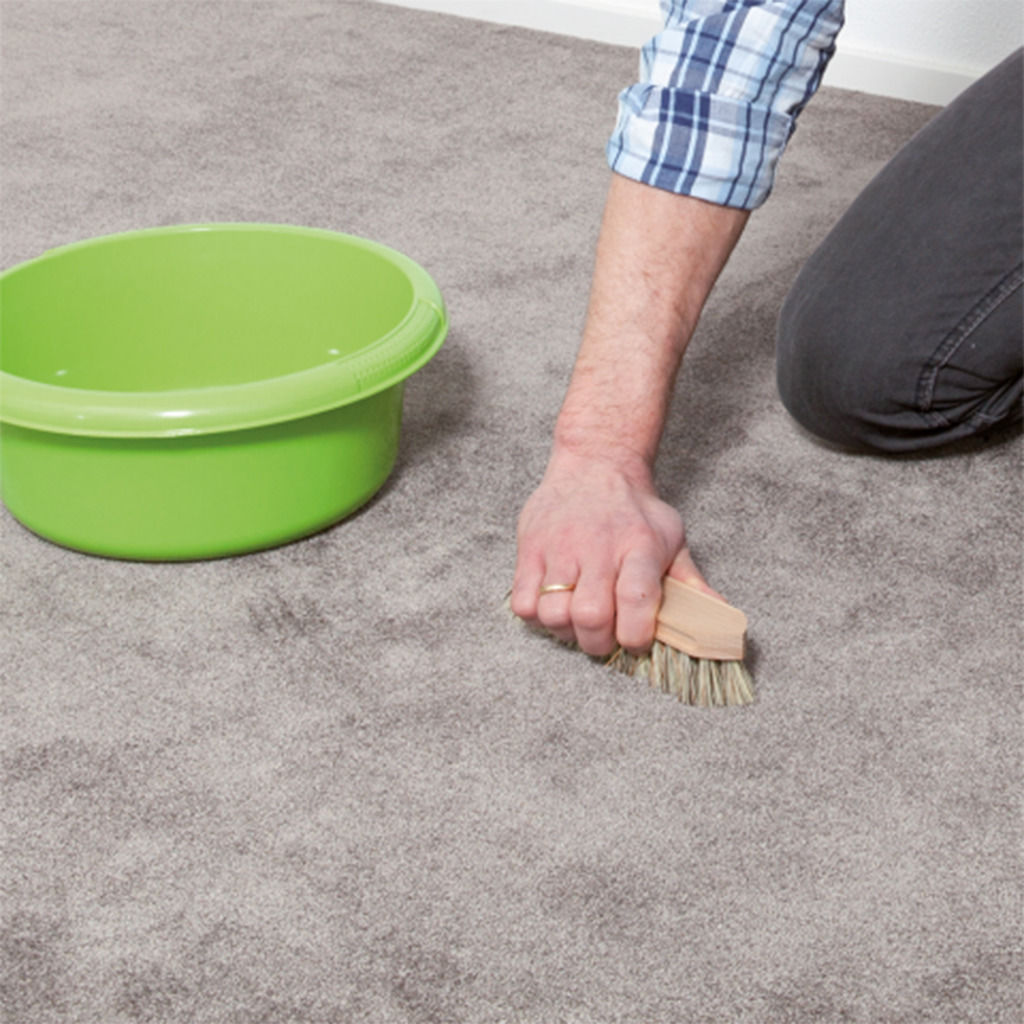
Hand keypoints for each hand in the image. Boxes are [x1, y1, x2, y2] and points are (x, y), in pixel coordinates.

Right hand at [510, 447, 712, 656]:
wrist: (595, 463)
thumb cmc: (634, 509)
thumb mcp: (672, 536)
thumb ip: (690, 581)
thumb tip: (720, 618)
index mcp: (639, 547)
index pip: (636, 599)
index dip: (635, 634)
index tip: (636, 640)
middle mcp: (598, 548)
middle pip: (591, 616)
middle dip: (598, 642)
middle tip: (604, 637)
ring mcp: (560, 548)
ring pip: (554, 613)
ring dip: (566, 631)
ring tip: (576, 621)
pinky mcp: (530, 549)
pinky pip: (523, 603)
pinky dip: (536, 616)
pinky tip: (553, 605)